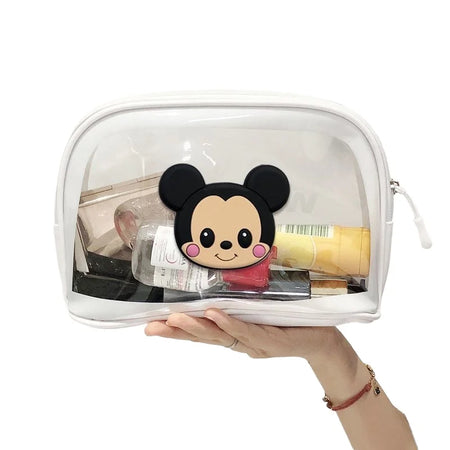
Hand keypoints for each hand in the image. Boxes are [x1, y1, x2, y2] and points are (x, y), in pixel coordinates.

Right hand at [145, 308, 340, 361]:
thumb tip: (219, 286)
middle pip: (203, 337)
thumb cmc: (289, 322)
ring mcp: (253, 342)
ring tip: (174, 319)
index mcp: (234, 333)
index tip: (152, 326)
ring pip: (220, 335)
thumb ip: (240, 304)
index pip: (201, 332)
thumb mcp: (259, 310)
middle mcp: (239, 341)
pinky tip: (213, 315)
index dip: (177, 330)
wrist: (322, 340)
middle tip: (151, 327)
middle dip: (176, 332)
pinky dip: (228, 323)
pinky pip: (246, 330)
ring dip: (196, 327)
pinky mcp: (270, 338)